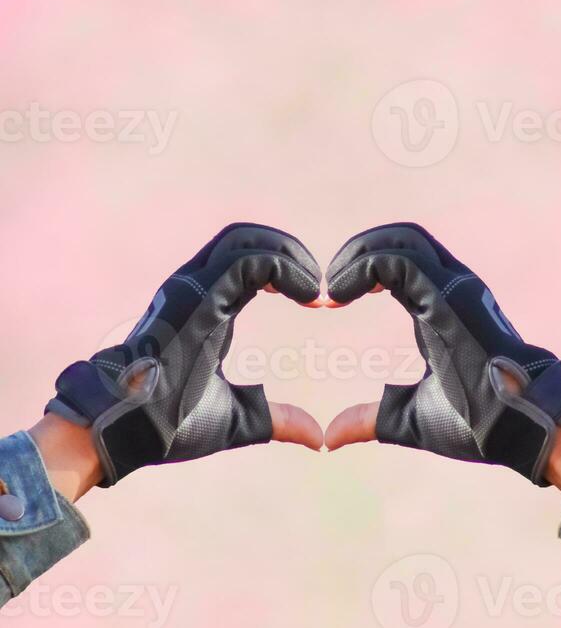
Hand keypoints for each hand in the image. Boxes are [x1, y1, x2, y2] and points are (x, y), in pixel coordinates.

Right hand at [44, 224, 322, 486]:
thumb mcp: (237, 416)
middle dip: (289, 250)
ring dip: (288, 254)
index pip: (248, 258)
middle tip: (316, 286)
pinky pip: (246, 260)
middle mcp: (197, 286)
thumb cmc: (169, 422)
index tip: (315, 300)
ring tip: (312, 288)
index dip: (286, 269)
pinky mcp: (196, 295)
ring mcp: (193, 286)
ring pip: (245, 238)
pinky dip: (282, 267)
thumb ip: (277, 418)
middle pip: (247, 237)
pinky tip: (304, 295)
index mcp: (206, 304)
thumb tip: (316, 438)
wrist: (129, 430)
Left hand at [324, 223, 560, 484]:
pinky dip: (364, 268)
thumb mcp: (412, 416)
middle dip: (358, 250)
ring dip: (359, 253)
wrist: (520, 431)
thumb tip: (333, 437)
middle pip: (401, 236)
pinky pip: (400, 261)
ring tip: (334, 288)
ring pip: (403, 238)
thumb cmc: (480, 423)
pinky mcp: (451, 297)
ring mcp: (455, 287)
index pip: (400, 257)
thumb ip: (372, 418)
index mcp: (441, 304)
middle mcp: (451, 286)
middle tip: (329, 285)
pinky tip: (342, 295)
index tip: (332, 300)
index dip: (361, 268)